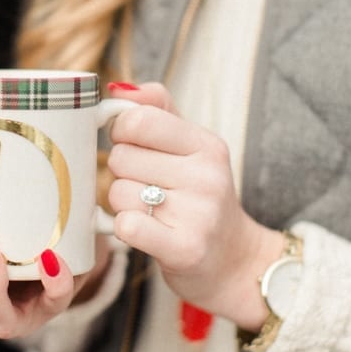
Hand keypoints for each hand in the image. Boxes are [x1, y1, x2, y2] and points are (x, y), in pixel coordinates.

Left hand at [104, 81, 278, 328]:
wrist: (233, 262)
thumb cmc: (199, 199)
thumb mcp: (190, 148)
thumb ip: (157, 111)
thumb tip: (120, 88)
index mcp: (206, 145)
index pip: (138, 120)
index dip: (120, 132)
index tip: (130, 145)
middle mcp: (207, 175)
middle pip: (120, 157)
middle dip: (122, 173)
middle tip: (147, 187)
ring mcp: (198, 213)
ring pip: (117, 192)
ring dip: (122, 204)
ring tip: (150, 211)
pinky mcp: (185, 248)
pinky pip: (126, 225)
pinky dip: (124, 228)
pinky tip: (141, 230)